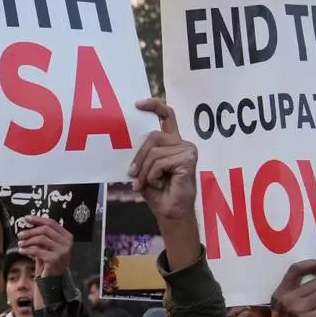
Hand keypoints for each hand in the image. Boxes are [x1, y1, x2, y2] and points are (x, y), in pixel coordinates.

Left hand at [17, 216, 73, 277]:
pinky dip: (27, 250)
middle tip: (20, 235)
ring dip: (28, 241)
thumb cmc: (50, 260)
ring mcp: (62, 251)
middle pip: (45, 230)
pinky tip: (22, 251)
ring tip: (20, 243)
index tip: (26, 218)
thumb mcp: (49, 245)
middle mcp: (66, 242)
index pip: (51, 223)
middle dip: (30, 231)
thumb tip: (29, 223)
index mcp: (66, 236)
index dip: (38, 219)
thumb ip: (43, 234)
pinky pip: (37, 250)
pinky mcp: (54, 259)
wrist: (55, 278)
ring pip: (41, 239)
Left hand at [128, 99, 197, 222]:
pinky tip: (158, 184)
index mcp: (171, 142)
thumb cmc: (157, 192)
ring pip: (154, 152)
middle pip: (152, 136)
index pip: (166, 116)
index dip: (153, 106)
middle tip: (133, 175)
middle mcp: (181, 143)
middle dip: (139, 157)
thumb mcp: (144, 169)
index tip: (137, 104)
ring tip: (144, 184)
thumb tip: (127, 140)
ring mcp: (187, 150)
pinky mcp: (188, 159)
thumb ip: (141, 153)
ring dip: (144, 171)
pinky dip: (152, 176)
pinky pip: (160, 162)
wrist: (170, 212)